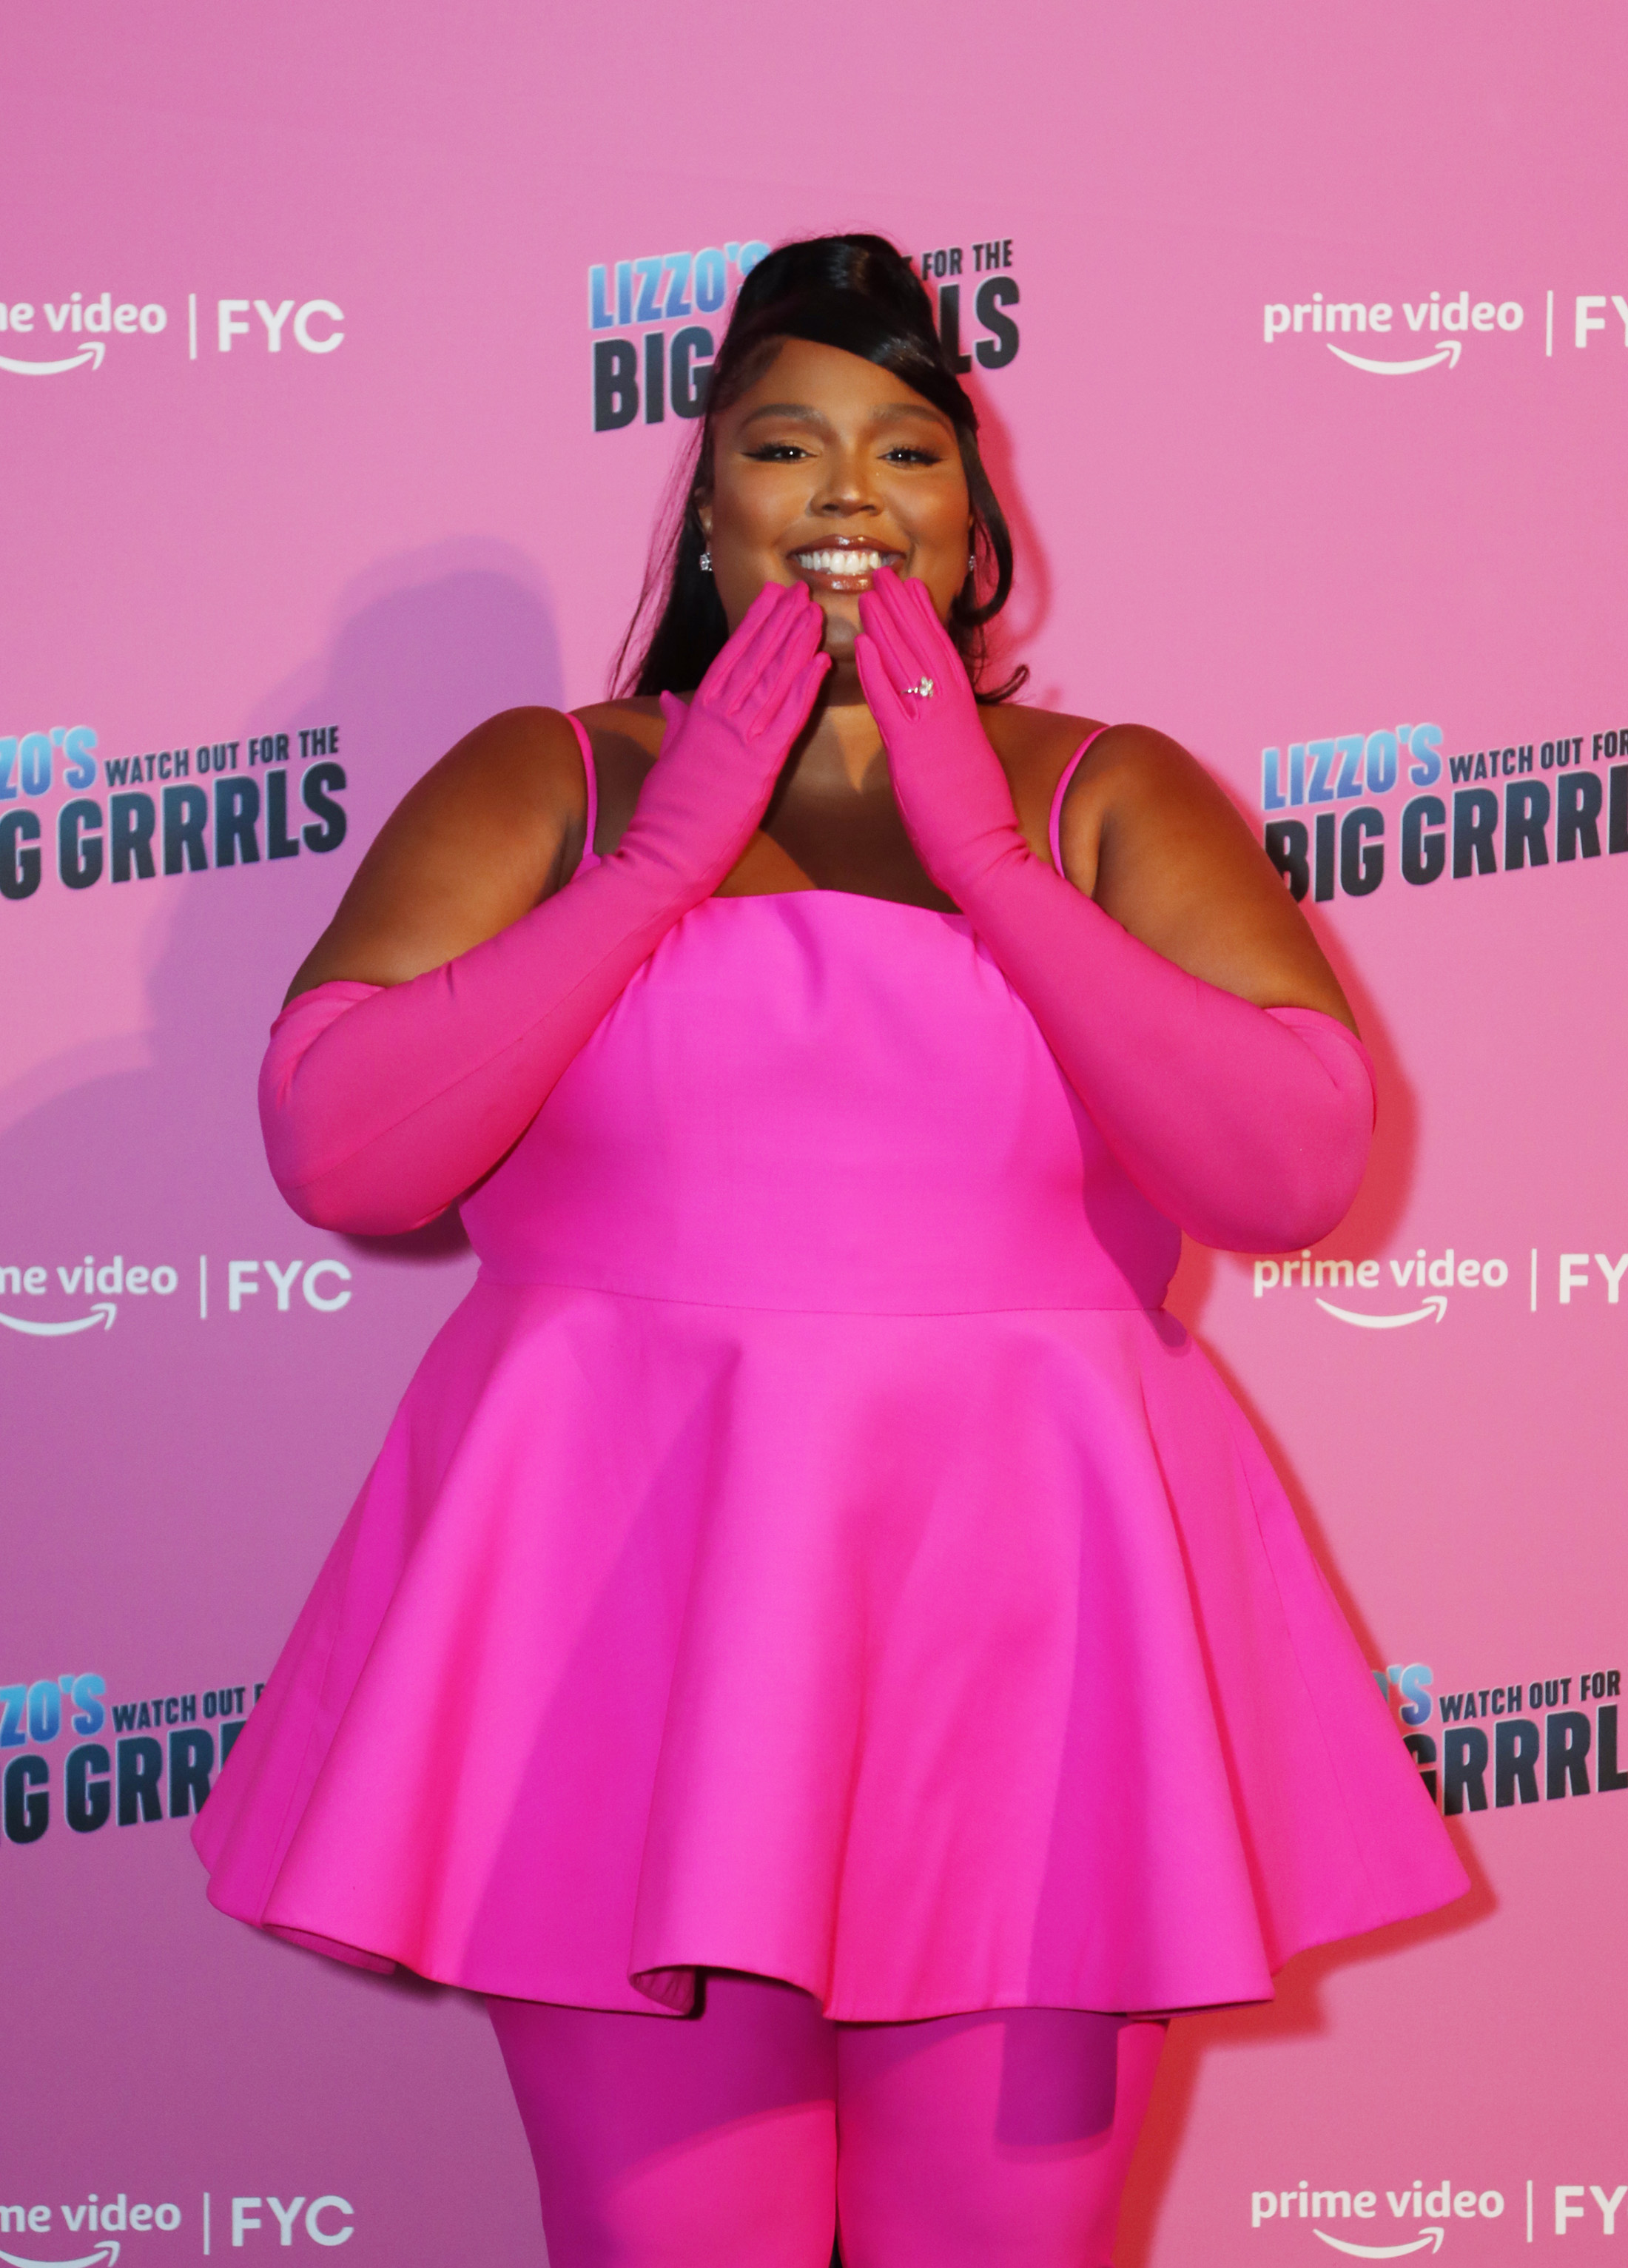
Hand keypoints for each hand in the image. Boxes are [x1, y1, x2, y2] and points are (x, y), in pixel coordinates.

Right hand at [625, 581, 828, 895]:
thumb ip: (676, 723)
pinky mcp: (759, 765)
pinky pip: (788, 719)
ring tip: (815, 612)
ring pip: (774, 680)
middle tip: (801, 590)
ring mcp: (740, 739)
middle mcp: (719, 718)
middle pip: (756, 659)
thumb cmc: (664, 811)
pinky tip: (821, 662)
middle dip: (780, 622)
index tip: (771, 596)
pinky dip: (806, 688)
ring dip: (797, 643)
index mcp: (698, 714)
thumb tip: (670, 698)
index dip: (754, 623)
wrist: (665, 849)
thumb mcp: (668, 758)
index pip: (730, 656)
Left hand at [855, 569, 1025, 903]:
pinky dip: (876, 671)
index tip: (913, 593)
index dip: (925, 624)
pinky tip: (861, 643)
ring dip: (888, 625)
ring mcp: (934, 732)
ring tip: (871, 590)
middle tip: (886, 575)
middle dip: (904, 610)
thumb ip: (946, 752)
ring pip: (909, 665)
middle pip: (925, 650)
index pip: (942, 661)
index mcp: (964, 723)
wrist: (987, 857)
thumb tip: (933, 745)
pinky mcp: (916, 752)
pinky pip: (891, 703)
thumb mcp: (963, 777)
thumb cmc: (975, 831)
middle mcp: (952, 718)